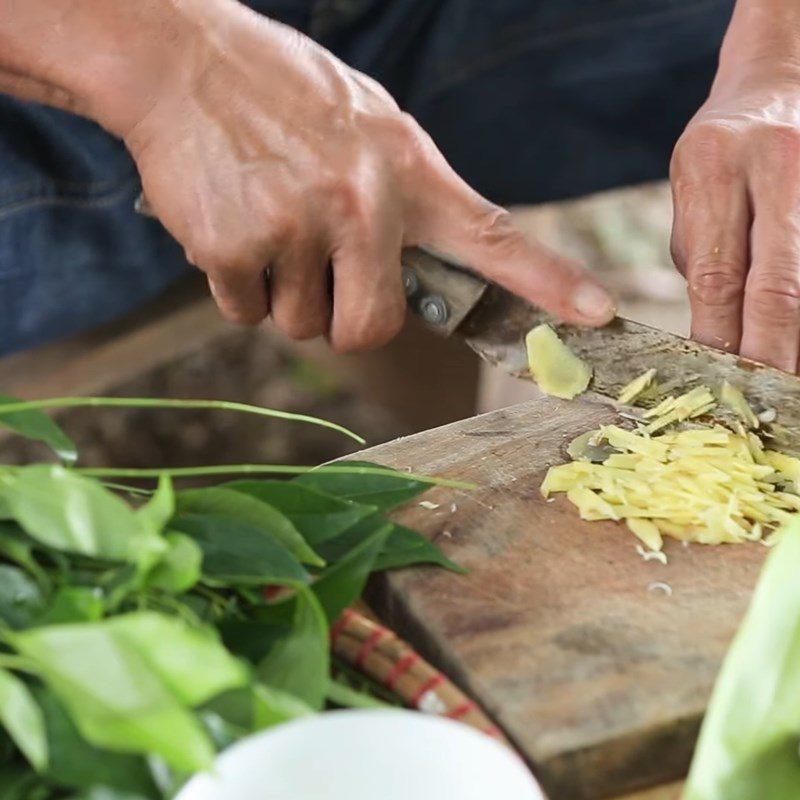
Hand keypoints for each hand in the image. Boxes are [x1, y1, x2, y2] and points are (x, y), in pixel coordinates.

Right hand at [114, 0, 612, 351]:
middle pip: (373, 329)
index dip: (549, 282)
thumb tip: (410, 277)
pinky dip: (236, 285)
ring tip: (266, 219)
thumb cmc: (281, 97)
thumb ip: (400, 202)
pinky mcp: (235, 248)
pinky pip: (245, 313)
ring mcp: (298, 228)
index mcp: (406, 171)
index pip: (492, 237)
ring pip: (303, 324)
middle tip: (320, 272)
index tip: (598, 313)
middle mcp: (363, 204)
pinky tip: (227, 223)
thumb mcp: (367, 128)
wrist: (179, 60)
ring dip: (285, 293)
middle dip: (346, 318)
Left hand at [670, 0, 799, 370]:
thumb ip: (704, 261)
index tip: (715, 381)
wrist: (778, 82)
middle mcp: (779, 168)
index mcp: (715, 167)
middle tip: (765, 398)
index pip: (719, 275)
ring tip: (786, 379)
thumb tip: (713, 337)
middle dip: (774, 351)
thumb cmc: (722, 151)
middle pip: (781, 286)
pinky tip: (797, 337)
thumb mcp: (692, 192)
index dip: (720, 338)